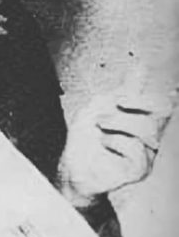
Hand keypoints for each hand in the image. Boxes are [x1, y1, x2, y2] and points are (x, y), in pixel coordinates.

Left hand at [58, 89, 174, 206]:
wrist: (71, 164)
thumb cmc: (86, 137)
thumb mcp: (99, 106)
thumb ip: (122, 89)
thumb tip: (141, 66)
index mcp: (144, 119)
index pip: (165, 104)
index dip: (150, 96)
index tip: (122, 96)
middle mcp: (150, 136)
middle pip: (162, 111)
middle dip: (135, 102)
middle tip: (111, 106)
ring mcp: (148, 154)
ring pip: (148, 128)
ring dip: (118, 122)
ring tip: (100, 127)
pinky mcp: (140, 170)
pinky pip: (137, 149)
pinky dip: (115, 141)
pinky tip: (104, 143)